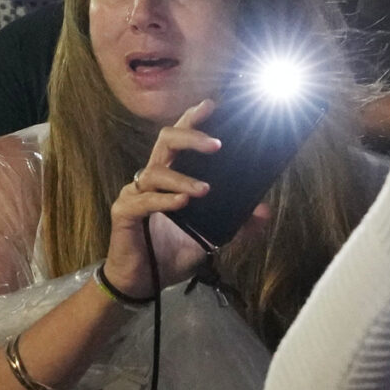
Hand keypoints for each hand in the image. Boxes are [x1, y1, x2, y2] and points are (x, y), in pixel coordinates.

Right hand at [104, 103, 227, 297]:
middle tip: (217, 144)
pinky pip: (143, 200)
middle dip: (190, 136)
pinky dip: (164, 201)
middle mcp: (150, 179)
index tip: (212, 105)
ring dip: (182, 178)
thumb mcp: (210, 240)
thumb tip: (265, 212)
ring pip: (156, 172)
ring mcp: (135, 194)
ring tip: (205, 190)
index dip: (191, 120)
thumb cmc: (170, 255)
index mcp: (169, 178)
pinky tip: (181, 203)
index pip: (178, 140)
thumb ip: (237, 226)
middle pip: (165, 142)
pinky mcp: (124, 213)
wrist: (141, 283)